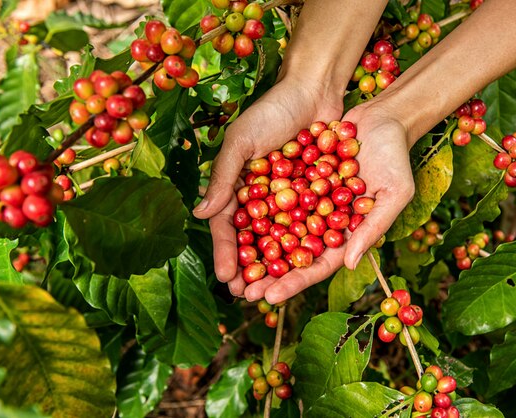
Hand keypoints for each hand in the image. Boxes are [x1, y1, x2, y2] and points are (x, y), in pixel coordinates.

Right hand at [193, 76, 341, 296]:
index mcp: (238, 186)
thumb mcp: (242, 140)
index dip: (227, 252)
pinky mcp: (316, 196)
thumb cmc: (272, 111)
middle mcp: (262, 197)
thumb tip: (199, 213)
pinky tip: (308, 268)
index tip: (227, 278)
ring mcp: (289, 199)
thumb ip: (223, 176)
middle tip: (250, 296)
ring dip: (278, 267)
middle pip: (254, 240)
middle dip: (251, 269)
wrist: (316, 90)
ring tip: (276, 292)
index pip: (228, 226)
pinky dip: (308, 246)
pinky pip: (311, 225)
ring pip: (282, 240)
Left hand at [246, 101, 414, 303]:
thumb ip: (373, 228)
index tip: (270, 298)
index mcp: (346, 234)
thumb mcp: (394, 192)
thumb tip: (349, 264)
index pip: (318, 265)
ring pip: (276, 229)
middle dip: (267, 274)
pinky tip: (231, 222)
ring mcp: (307, 200)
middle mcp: (323, 221)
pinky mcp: (296, 179)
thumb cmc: (396, 155)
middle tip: (242, 292)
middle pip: (291, 254)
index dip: (294, 283)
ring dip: (255, 248)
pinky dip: (253, 211)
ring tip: (230, 268)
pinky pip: (271, 198)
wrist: (382, 114)